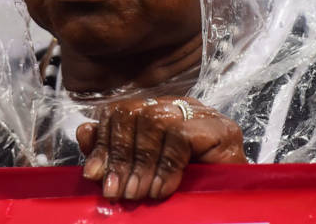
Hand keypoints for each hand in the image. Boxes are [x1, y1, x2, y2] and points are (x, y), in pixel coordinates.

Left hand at [76, 95, 245, 200]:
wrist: (231, 208)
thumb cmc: (189, 191)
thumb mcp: (143, 173)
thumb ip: (115, 152)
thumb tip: (84, 132)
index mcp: (160, 112)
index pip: (121, 111)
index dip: (104, 141)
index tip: (94, 175)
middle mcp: (180, 106)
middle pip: (134, 113)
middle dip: (120, 155)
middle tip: (116, 192)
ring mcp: (203, 115)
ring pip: (155, 122)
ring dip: (141, 164)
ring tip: (138, 194)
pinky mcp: (220, 130)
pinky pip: (180, 137)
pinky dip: (165, 166)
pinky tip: (162, 190)